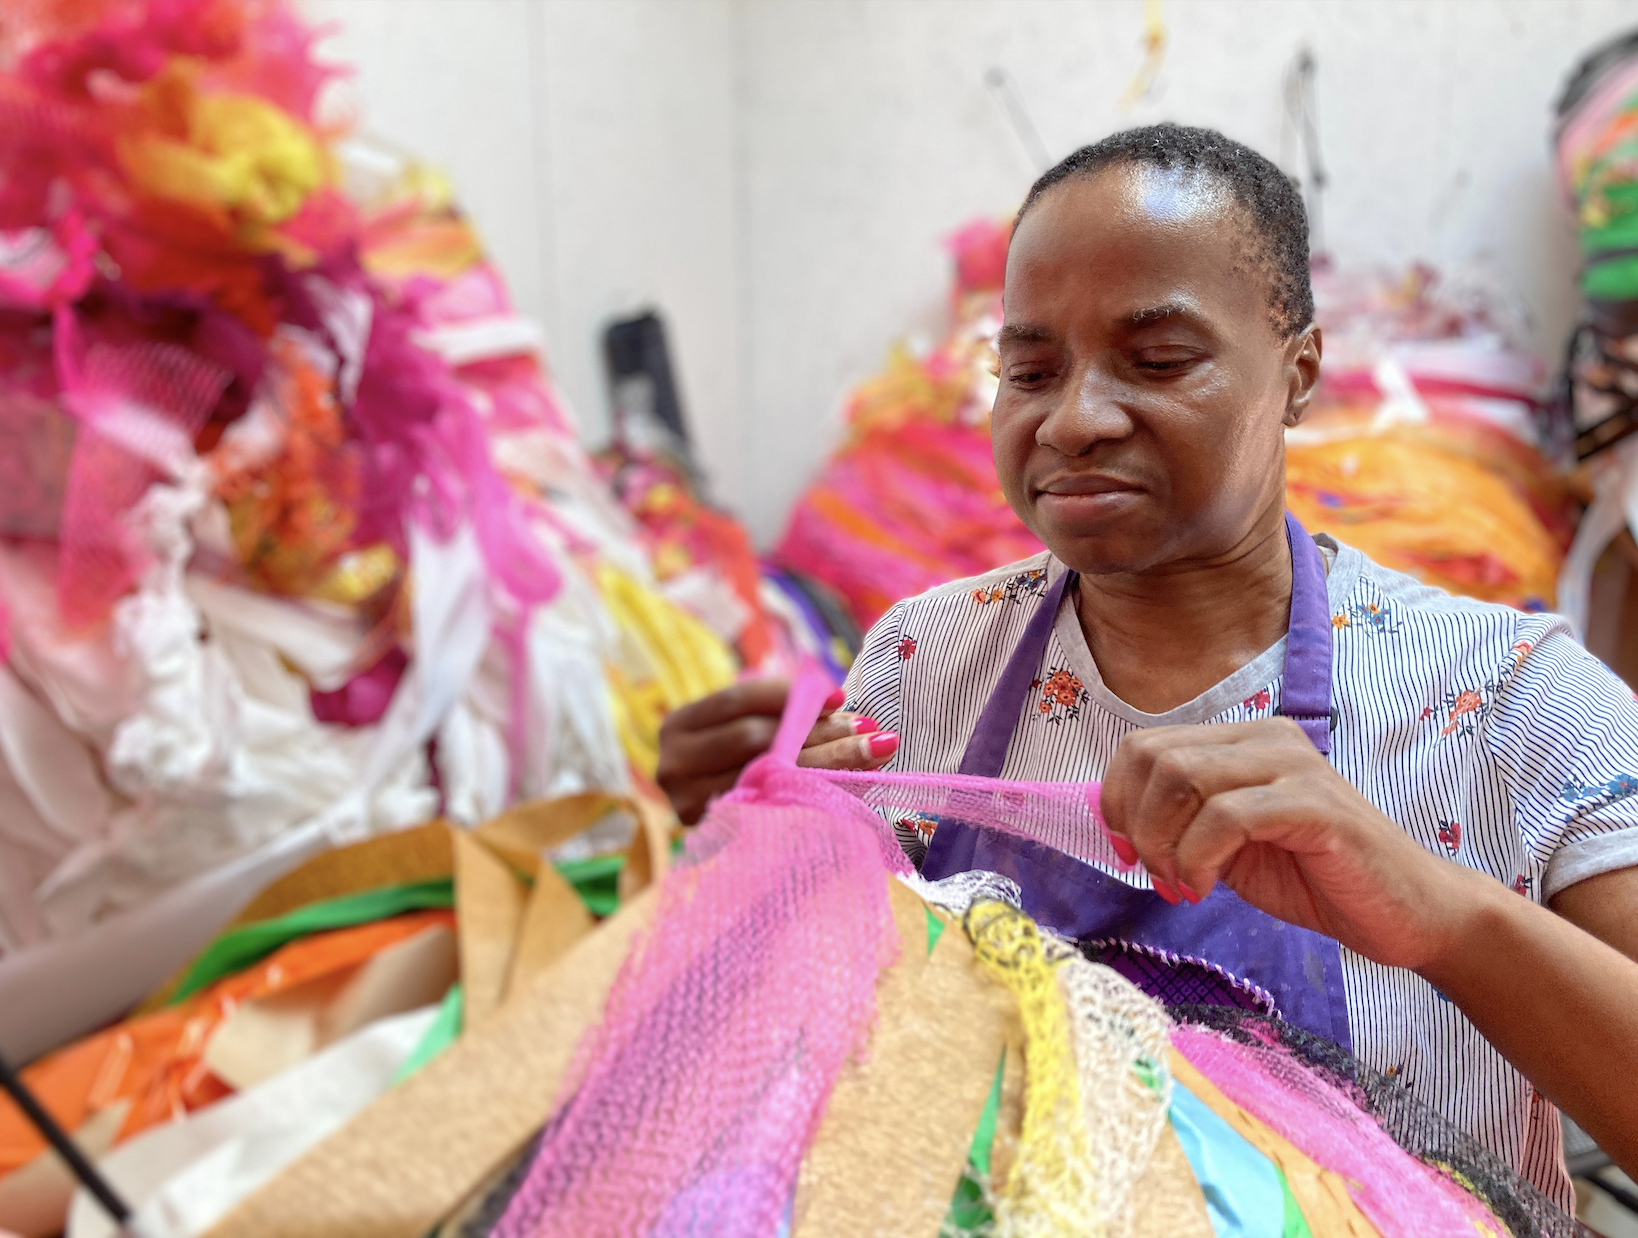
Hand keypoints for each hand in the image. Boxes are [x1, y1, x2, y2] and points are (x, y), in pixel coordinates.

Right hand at [656, 680, 899, 823]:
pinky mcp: (718, 835)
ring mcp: (691, 806)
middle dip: (817, 730)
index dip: (790, 694)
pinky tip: (855, 782)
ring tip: (875, 750)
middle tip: (866, 727)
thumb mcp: (747, 728)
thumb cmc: (739, 762)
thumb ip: (783, 711)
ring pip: (771, 774)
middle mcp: (674, 767)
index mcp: (678, 727)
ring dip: (829, 760)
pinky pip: (776, 808)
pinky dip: (818, 791)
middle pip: (755, 737)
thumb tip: (836, 702)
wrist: (722, 825)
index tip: (838, 696)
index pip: (738, 700)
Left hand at [1099, 718, 1485, 971]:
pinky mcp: (1315, 805)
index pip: (1145, 746)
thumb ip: (1183, 823)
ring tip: (1181, 883)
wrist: (1406, 913)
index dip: (1116, 800)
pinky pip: (1227, 815)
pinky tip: (1204, 888)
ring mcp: (1294, 766)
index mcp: (1242, 743)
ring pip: (1184, 778)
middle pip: (1154, 758)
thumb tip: (1118, 824)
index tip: (1126, 852)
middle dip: (1136, 824)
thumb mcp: (1230, 846)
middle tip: (1156, 873)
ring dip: (1164, 843)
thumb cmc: (1316, 879)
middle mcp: (1266, 740)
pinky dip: (1197, 857)